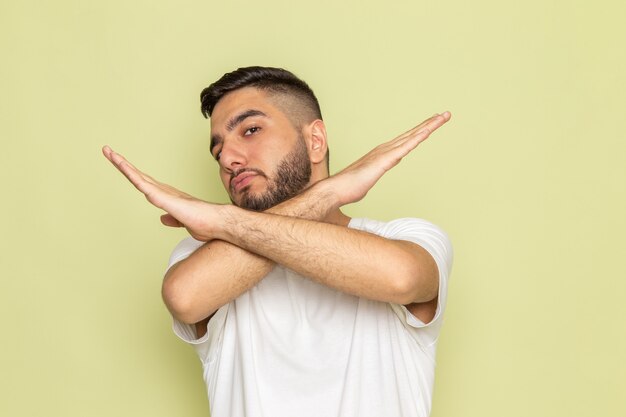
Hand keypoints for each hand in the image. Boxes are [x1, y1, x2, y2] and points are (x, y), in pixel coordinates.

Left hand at [101, 146, 220, 240]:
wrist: (218, 224)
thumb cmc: (206, 224)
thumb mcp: (183, 222)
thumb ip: (173, 219)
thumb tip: (163, 219)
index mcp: (167, 197)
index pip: (144, 183)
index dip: (131, 174)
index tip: (120, 164)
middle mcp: (164, 191)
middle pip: (138, 175)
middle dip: (122, 164)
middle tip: (107, 150)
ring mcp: (165, 194)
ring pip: (139, 177)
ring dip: (123, 165)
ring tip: (109, 153)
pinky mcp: (166, 200)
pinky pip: (146, 187)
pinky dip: (134, 177)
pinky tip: (124, 169)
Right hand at [325, 112, 450, 205]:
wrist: (336, 190)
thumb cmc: (349, 188)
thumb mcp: (367, 179)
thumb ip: (373, 173)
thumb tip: (373, 172)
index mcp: (383, 154)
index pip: (406, 140)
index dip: (420, 131)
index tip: (432, 124)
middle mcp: (385, 149)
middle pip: (412, 134)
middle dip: (429, 124)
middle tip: (445, 114)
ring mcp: (385, 153)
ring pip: (412, 137)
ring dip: (428, 126)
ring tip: (442, 117)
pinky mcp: (385, 160)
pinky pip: (405, 147)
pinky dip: (417, 138)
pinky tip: (427, 132)